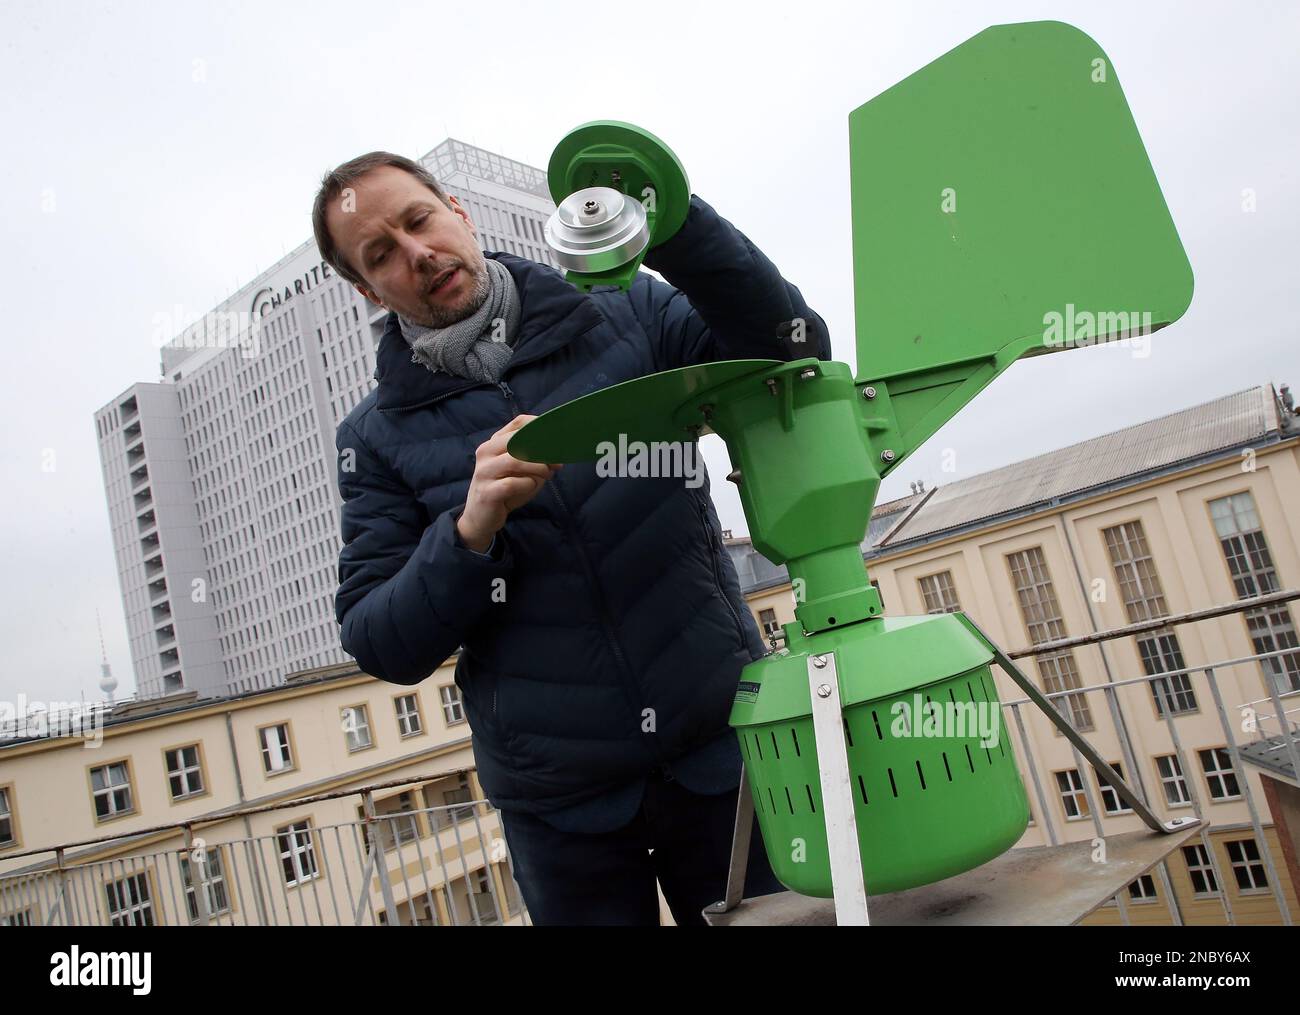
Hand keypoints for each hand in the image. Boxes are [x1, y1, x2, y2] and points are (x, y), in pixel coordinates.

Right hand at [457, 415, 561, 551]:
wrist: (481, 516)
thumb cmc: (506, 488)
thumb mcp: (524, 470)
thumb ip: (538, 458)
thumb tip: (559, 452)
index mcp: (495, 442)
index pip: (520, 422)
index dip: (543, 427)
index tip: (558, 440)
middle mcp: (486, 452)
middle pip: (518, 439)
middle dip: (543, 449)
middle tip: (556, 462)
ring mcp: (484, 472)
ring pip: (515, 460)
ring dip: (538, 467)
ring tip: (546, 475)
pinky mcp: (487, 492)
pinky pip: (511, 484)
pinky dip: (527, 485)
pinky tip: (529, 487)